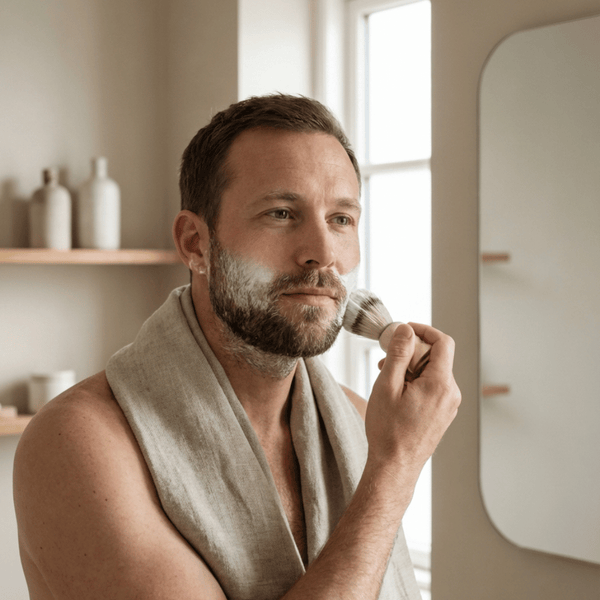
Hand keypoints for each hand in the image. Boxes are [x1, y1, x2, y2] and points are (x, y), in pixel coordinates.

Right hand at [365, 322, 460, 477]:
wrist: (394, 466)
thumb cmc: (388, 430)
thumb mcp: (387, 385)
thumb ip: (399, 353)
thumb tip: (405, 330)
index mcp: (440, 384)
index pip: (443, 342)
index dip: (424, 330)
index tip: (404, 330)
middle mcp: (451, 393)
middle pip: (437, 357)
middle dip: (411, 351)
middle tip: (386, 358)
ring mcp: (449, 405)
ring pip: (433, 372)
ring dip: (411, 368)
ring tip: (387, 378)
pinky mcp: (443, 414)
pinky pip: (433, 387)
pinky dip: (416, 382)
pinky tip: (396, 392)